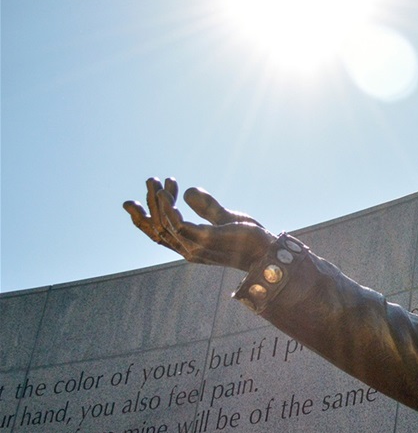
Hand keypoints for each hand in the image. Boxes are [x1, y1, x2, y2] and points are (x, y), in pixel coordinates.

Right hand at [124, 178, 274, 270]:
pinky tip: (168, 194)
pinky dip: (169, 210)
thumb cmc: (249, 239)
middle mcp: (188, 250)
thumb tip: (189, 191)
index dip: (142, 219)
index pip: (158, 234)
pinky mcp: (207, 240)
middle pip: (156, 229)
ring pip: (165, 225)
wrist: (269, 252)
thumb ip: (207, 207)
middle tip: (150, 180)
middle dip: (148, 204)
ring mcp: (196, 247)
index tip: (133, 201)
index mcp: (190, 246)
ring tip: (158, 181)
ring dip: (158, 202)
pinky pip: (179, 226)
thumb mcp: (225, 217)